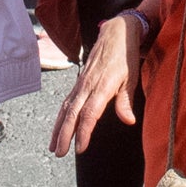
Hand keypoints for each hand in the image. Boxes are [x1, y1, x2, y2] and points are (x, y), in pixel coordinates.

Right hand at [49, 14, 144, 155]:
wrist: (117, 33)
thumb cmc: (126, 57)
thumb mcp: (132, 78)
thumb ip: (126, 100)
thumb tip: (128, 121)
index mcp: (102, 86)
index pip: (89, 114)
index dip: (83, 132)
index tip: (80, 148)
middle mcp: (87, 86)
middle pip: (72, 114)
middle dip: (64, 135)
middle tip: (59, 153)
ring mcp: (81, 84)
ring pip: (66, 109)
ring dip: (59, 128)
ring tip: (54, 146)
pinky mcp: (79, 83)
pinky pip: (67, 101)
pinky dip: (61, 116)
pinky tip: (58, 128)